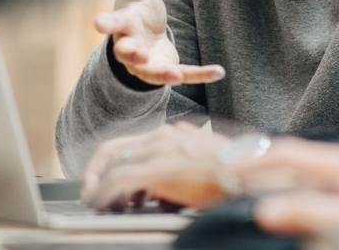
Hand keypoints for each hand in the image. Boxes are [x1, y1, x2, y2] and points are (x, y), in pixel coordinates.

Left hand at [81, 123, 227, 209]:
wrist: (250, 173)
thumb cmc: (233, 170)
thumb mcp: (204, 157)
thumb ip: (183, 155)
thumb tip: (170, 169)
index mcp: (171, 135)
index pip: (127, 144)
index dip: (106, 163)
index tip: (99, 180)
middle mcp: (162, 137)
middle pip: (114, 150)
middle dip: (95, 173)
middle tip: (88, 193)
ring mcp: (160, 151)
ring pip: (114, 164)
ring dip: (99, 185)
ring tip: (96, 203)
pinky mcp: (160, 168)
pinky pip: (120, 180)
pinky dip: (106, 192)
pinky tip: (103, 204)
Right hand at [97, 0, 224, 85]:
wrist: (148, 32)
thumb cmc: (139, 9)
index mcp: (123, 25)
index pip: (112, 23)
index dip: (105, 23)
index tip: (97, 22)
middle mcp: (130, 48)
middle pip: (126, 54)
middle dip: (132, 54)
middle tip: (139, 54)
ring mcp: (146, 63)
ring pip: (151, 72)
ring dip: (162, 74)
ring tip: (175, 75)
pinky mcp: (166, 69)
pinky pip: (185, 74)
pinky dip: (201, 74)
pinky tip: (219, 72)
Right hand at [229, 138, 338, 228]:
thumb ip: (311, 212)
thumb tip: (265, 210)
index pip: (285, 154)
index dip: (252, 161)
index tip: (221, 170)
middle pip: (288, 157)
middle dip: (256, 163)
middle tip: (221, 173)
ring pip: (298, 170)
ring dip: (271, 175)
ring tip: (242, 183)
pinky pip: (310, 184)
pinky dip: (288, 188)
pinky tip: (281, 202)